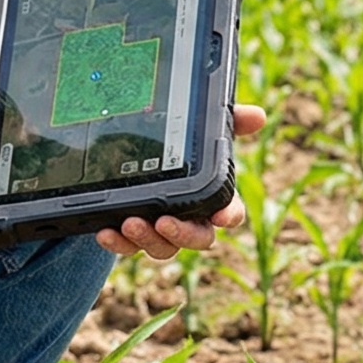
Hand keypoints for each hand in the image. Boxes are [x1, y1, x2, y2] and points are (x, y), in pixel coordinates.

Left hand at [96, 102, 267, 259]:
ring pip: (163, 248)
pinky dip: (118, 243)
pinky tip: (105, 231)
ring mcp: (161, 231)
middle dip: (183, 233)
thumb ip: (226, 122)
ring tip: (130, 222)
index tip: (221, 216)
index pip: (230, 212)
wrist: (127, 155)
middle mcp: (190, 219)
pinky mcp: (132, 237)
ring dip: (147, 239)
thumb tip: (258, 115)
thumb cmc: (178, 149)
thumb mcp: (197, 130)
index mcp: (210, 197)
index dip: (229, 215)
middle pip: (198, 238)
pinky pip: (128, 248)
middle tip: (164, 221)